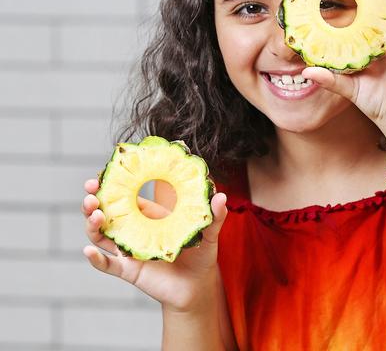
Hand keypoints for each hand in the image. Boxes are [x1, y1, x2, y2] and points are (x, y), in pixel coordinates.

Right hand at [81, 178, 227, 311]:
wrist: (197, 286)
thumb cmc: (200, 254)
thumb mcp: (208, 233)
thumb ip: (214, 215)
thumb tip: (221, 196)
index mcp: (149, 215)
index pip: (125, 196)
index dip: (112, 185)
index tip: (102, 174)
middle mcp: (134, 230)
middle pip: (107, 212)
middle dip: (95, 200)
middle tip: (91, 189)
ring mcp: (128, 250)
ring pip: (101, 235)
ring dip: (92, 224)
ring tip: (95, 214)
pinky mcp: (129, 270)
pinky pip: (107, 265)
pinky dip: (96, 259)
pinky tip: (89, 251)